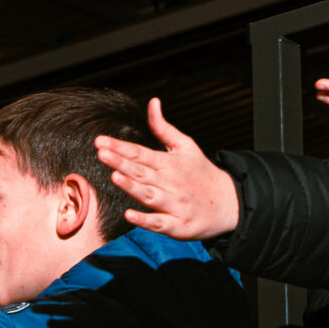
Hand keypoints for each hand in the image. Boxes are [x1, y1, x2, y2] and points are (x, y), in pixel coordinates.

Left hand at [95, 98, 239, 239]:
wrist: (228, 202)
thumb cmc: (201, 173)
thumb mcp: (186, 146)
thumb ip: (163, 128)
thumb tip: (152, 102)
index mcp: (168, 163)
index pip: (140, 153)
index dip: (120, 147)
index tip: (100, 142)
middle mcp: (170, 182)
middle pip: (142, 172)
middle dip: (121, 162)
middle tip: (102, 153)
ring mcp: (174, 204)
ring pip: (149, 195)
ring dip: (132, 187)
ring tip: (115, 177)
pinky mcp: (177, 225)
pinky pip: (159, 223)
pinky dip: (145, 219)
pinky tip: (130, 214)